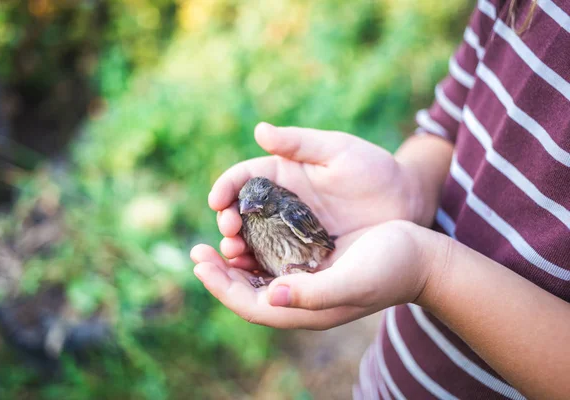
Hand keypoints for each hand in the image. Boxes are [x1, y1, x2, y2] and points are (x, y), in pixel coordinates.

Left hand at [191, 220, 440, 329]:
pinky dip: (256, 251)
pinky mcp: (315, 265)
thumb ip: (313, 293)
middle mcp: (303, 300)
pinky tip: (247, 234)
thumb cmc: (391, 266)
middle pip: (249, 294)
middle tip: (197, 251)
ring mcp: (308, 283)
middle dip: (220, 275)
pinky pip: (275, 263)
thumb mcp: (354, 280)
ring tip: (215, 242)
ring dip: (235, 263)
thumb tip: (269, 295)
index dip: (222, 287)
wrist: (421, 256)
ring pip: (259, 279)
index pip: (252, 306)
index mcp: (308, 309)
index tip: (201, 263)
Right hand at [209, 122, 423, 266]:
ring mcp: (289, 232)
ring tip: (234, 255)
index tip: (217, 201)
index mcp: (281, 175)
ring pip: (253, 241)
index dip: (226, 188)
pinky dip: (259, 269)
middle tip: (228, 233)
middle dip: (228, 222)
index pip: (243, 179)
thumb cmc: (374, 170)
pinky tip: (253, 275)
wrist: (406, 204)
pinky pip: (274, 263)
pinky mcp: (302, 255)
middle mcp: (278, 205)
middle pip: (240, 214)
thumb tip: (259, 130)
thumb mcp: (338, 151)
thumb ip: (300, 143)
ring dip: (238, 249)